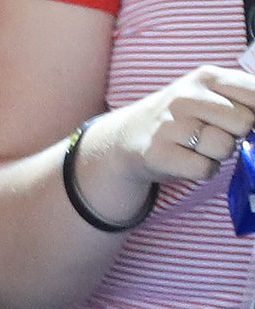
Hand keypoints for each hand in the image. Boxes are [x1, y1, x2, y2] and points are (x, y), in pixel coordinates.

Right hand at [94, 65, 254, 183]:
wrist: (128, 137)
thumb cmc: (181, 117)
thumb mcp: (210, 93)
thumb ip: (244, 98)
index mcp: (206, 77)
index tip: (241, 121)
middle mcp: (186, 97)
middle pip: (244, 122)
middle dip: (236, 134)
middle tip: (215, 134)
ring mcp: (169, 125)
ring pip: (225, 147)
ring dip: (219, 154)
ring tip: (199, 148)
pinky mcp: (158, 154)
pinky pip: (205, 168)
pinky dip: (204, 170)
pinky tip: (189, 160)